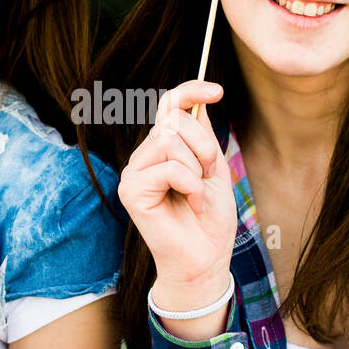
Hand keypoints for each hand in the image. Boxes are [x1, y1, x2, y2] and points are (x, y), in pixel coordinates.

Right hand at [117, 80, 236, 310]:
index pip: (169, 106)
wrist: (206, 258)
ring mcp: (134, 173)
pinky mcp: (131, 190)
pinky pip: (169, 168)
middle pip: (174, 120)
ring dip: (196, 168)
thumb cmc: (210, 219)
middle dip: (203, 146)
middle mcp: (144, 157)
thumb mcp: (213, 168)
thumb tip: (198, 100)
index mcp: (162, 149)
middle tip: (208, 177)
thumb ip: (202, 136)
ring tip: (198, 194)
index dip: (190, 90)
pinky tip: (192, 204)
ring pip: (170, 140)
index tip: (217, 90)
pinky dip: (191, 185)